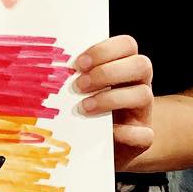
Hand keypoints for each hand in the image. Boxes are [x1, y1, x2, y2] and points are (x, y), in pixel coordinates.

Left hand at [74, 34, 154, 169]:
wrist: (100, 146)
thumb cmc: (84, 110)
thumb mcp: (80, 89)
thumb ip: (73, 76)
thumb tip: (47, 68)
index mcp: (124, 66)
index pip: (127, 45)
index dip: (104, 51)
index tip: (78, 64)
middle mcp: (139, 84)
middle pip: (141, 65)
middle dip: (107, 73)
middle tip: (79, 86)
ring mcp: (144, 111)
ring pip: (144, 94)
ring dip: (110, 99)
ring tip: (84, 108)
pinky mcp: (144, 137)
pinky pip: (144, 133)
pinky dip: (123, 133)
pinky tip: (105, 134)